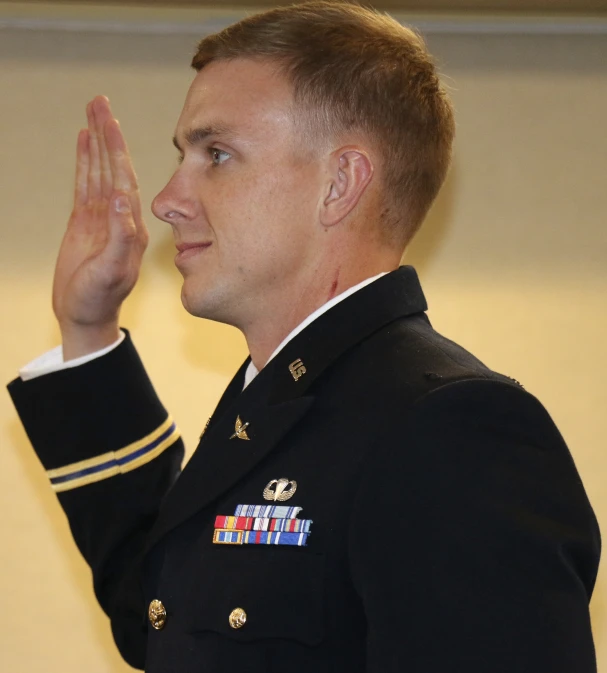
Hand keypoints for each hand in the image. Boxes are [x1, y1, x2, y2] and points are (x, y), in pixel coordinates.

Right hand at [52, 96, 148, 358]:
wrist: (85, 315)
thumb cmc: (99, 298)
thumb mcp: (110, 270)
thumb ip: (119, 236)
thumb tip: (121, 198)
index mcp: (130, 225)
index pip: (125, 178)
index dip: (117, 149)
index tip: (110, 120)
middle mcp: (120, 216)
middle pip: (113, 166)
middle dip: (107, 134)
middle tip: (99, 101)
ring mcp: (103, 217)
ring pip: (99, 170)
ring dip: (97, 142)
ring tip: (93, 111)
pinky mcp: (86, 221)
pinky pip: (86, 184)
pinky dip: (85, 161)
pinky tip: (84, 141)